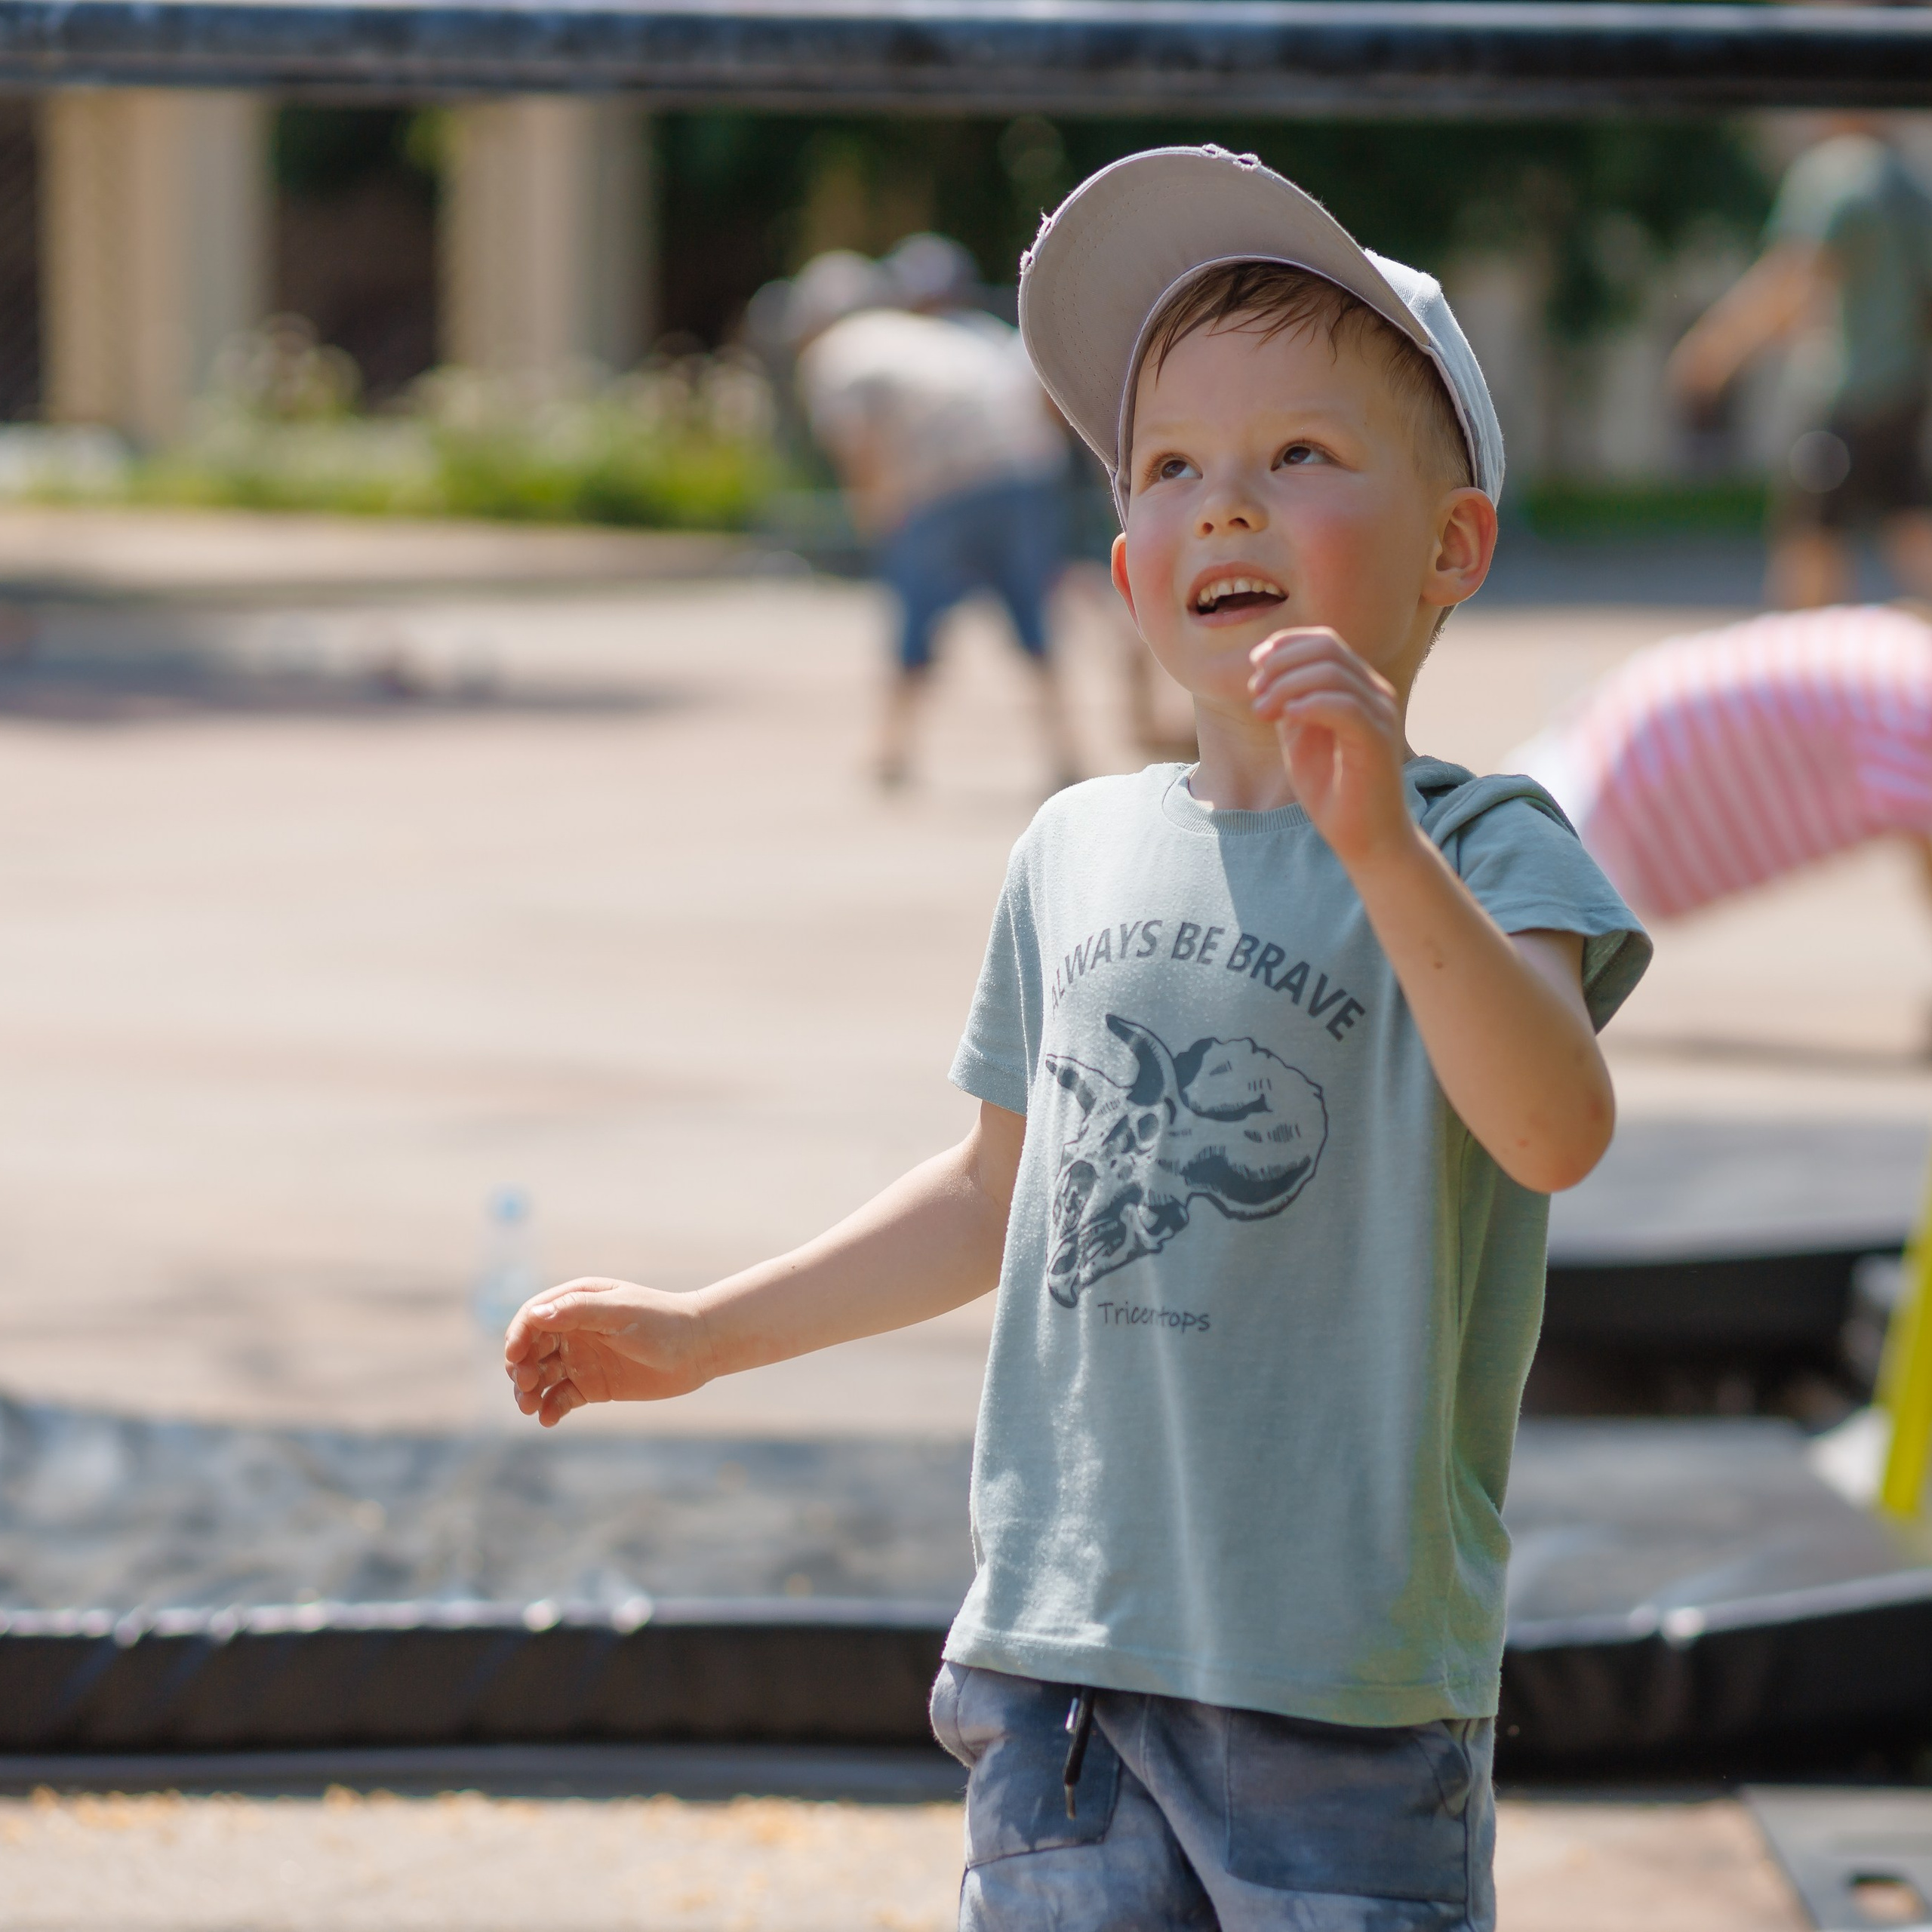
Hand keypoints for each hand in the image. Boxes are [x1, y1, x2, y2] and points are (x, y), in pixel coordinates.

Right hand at [503, 1277, 712, 1427]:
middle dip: (520, 1368)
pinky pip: (560, 1398)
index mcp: (577, 1302)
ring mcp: (581, 1358)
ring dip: (529, 1392)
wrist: (698, 1348)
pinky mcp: (592, 1386)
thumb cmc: (662, 1322)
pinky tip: (549, 1419)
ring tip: (531, 1408)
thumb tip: (535, 1315)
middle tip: (527, 1386)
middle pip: (530, 1349)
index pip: (533, 1318)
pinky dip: (550, 1409)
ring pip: (540, 1376)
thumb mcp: (620, 1312)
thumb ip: (579, 1311)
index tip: (514, 1358)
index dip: (517, 1336)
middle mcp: (573, 1330)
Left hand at [1246, 628, 1413, 870]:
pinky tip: (1286, 719)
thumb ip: (1288, 703)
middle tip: (1255, 694)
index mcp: (1357, 687)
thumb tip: (1266, 674)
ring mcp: (1380, 714)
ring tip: (1262, 712)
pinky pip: (1344, 706)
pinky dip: (1309, 705)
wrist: (1364, 837)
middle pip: (1327, 648)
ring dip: (1286, 686)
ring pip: (1332, 673)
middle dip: (1281, 665)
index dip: (1285, 644)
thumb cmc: (1332, 790)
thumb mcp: (1299, 738)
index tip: (1255, 665)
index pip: (1324, 641)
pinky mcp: (1379, 740)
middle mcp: (1375, 692)